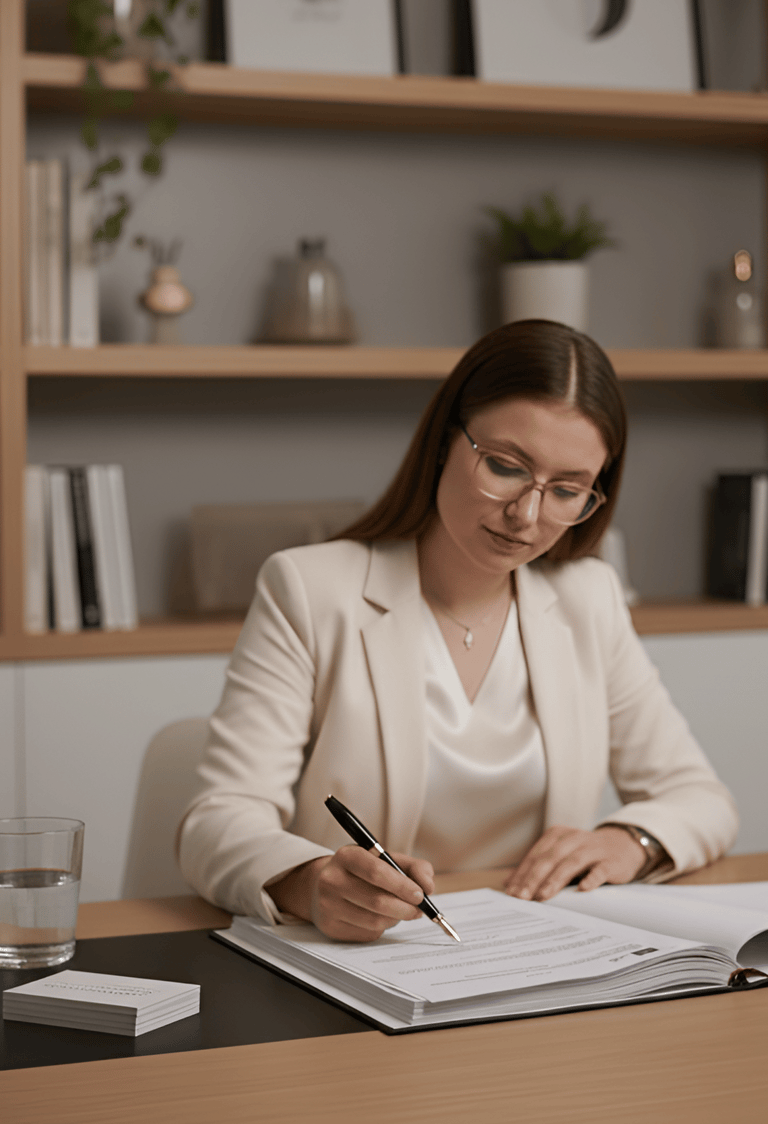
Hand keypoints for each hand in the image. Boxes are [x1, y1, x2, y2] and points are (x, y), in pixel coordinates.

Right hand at [270, 845, 435, 941]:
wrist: (323, 885)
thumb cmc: (362, 871)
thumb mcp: (386, 859)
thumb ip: (414, 867)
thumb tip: (428, 886)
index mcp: (346, 855)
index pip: (377, 872)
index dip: (402, 885)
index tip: (421, 894)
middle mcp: (332, 879)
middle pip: (377, 901)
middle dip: (405, 908)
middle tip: (419, 909)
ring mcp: (328, 905)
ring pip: (374, 921)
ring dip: (395, 919)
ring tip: (399, 911)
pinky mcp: (330, 927)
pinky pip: (367, 934)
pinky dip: (381, 928)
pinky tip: (379, 917)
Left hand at [503, 825, 645, 901]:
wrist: (622, 846)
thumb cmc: (585, 855)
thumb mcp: (560, 855)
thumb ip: (537, 866)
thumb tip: (508, 883)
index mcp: (557, 835)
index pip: (536, 855)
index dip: (522, 873)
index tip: (511, 892)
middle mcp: (573, 838)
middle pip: (550, 858)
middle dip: (534, 878)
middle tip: (522, 897)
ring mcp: (593, 849)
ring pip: (571, 862)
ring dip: (555, 879)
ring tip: (543, 895)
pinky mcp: (611, 862)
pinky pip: (600, 870)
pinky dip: (591, 879)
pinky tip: (583, 889)